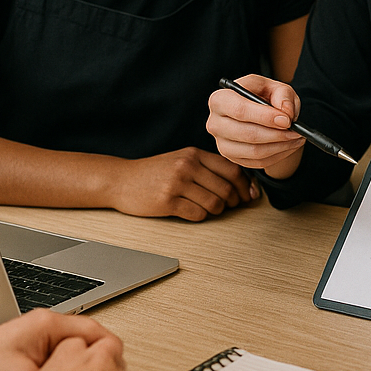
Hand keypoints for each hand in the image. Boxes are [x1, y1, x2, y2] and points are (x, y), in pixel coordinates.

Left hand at [0, 309, 115, 370]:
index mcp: (48, 324)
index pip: (97, 332)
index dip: (111, 354)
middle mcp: (46, 327)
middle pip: (90, 342)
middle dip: (99, 363)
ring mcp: (40, 340)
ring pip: (77, 353)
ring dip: (83, 369)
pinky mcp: (34, 354)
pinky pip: (63, 362)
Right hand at [109, 146, 255, 220]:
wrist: (121, 180)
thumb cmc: (153, 172)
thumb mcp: (181, 159)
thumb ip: (207, 166)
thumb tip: (240, 182)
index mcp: (193, 154)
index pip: (232, 168)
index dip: (245, 185)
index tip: (249, 194)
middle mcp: (187, 166)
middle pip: (227, 188)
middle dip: (234, 201)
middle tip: (231, 206)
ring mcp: (177, 183)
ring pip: (215, 204)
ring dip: (217, 211)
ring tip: (209, 208)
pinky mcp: (168, 201)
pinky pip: (198, 214)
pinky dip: (200, 216)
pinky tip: (192, 211)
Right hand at [206, 74, 305, 179]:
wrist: (258, 113)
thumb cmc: (263, 96)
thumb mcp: (274, 87)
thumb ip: (283, 95)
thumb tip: (286, 113)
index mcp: (220, 99)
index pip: (240, 110)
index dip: (264, 117)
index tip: (286, 120)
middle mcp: (215, 123)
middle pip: (246, 134)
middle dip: (276, 134)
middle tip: (296, 132)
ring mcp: (221, 143)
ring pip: (253, 151)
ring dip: (280, 146)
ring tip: (296, 138)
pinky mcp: (232, 158)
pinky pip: (257, 162)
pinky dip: (278, 155)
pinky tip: (289, 145)